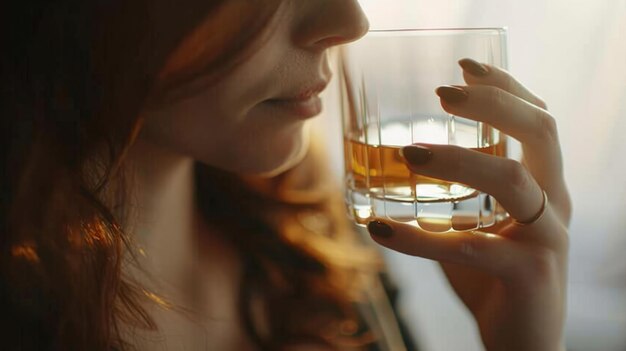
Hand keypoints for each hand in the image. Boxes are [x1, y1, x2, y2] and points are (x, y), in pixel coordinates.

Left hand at [366, 59, 570, 350]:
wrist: (521, 343)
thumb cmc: (493, 277)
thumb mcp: (477, 225)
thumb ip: (456, 194)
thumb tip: (400, 164)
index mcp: (544, 185)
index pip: (537, 119)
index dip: (505, 86)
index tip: (464, 66)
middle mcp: (554, 203)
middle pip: (541, 132)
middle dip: (492, 102)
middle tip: (442, 93)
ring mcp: (547, 237)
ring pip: (512, 180)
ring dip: (456, 160)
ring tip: (408, 153)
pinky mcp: (529, 273)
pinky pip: (470, 246)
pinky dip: (418, 237)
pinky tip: (379, 230)